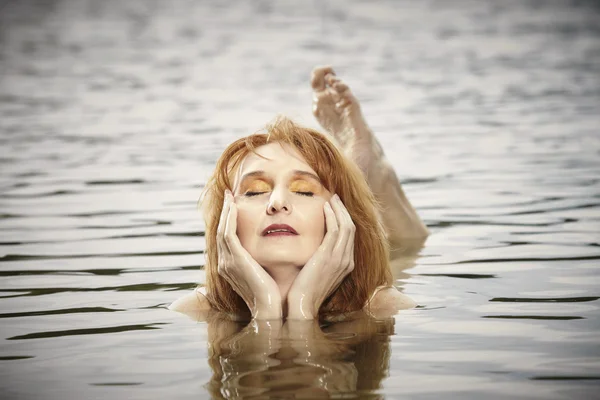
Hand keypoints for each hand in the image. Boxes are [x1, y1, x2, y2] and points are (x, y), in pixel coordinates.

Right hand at [217, 190, 281, 318]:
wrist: (270, 309)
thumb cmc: (272, 294)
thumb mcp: (264, 273)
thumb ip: (261, 261)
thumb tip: (268, 251)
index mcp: (230, 267)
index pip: (226, 238)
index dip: (228, 220)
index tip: (234, 205)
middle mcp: (225, 264)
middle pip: (221, 231)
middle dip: (224, 212)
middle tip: (228, 195)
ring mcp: (227, 262)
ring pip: (222, 229)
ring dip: (226, 211)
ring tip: (230, 196)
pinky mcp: (235, 259)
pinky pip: (228, 233)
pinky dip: (229, 218)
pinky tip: (234, 206)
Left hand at [287, 194, 355, 318]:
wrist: (302, 307)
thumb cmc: (304, 292)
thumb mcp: (317, 274)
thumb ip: (320, 261)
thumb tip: (313, 249)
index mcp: (346, 265)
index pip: (349, 236)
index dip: (344, 220)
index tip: (336, 208)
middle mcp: (347, 261)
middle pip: (351, 228)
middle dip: (344, 211)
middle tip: (335, 198)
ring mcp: (340, 259)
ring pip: (346, 226)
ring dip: (339, 209)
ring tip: (331, 198)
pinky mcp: (329, 256)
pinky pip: (335, 229)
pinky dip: (332, 215)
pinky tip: (325, 207)